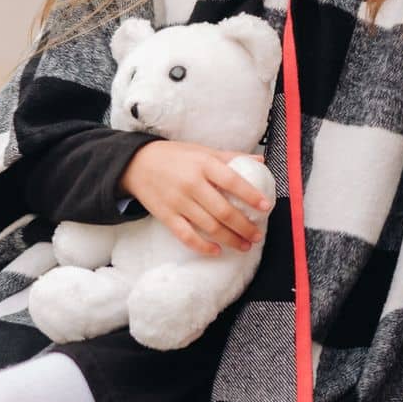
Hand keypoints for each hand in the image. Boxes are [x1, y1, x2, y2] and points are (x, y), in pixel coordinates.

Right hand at [119, 141, 270, 256]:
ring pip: (208, 226)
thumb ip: (230, 157)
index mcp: (204, 164)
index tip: (266, 206)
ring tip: (244, 245)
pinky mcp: (166, 216)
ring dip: (230, 239)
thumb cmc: (175, 156)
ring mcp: (178, 202)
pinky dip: (202, 246)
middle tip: (257, 235)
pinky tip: (216, 251)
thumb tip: (260, 162)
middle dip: (244, 226)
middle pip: (223, 210)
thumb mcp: (202, 150)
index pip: (232, 181)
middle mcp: (192, 184)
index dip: (250, 195)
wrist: (137, 164)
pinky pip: (186, 235)